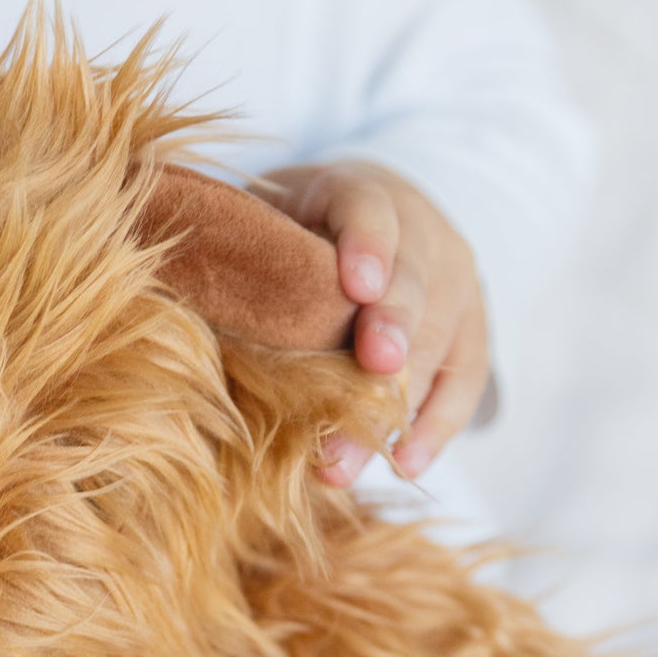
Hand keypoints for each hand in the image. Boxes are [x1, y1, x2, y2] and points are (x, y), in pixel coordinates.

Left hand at [261, 160, 490, 483]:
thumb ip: (251, 248)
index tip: (356, 286)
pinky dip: (436, 425)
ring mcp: (457, 284)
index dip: (368, 246)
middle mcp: (425, 234)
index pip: (372, 211)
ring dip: (396, 405)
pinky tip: (405, 462)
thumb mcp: (274, 216)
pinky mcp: (472, 331)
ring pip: (439, 341)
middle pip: (415, 285)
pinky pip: (465, 381)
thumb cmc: (301, 227)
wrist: (381, 221)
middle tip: (373, 369)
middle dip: (395, 329)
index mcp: (367, 194)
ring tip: (346, 460)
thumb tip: (185, 291)